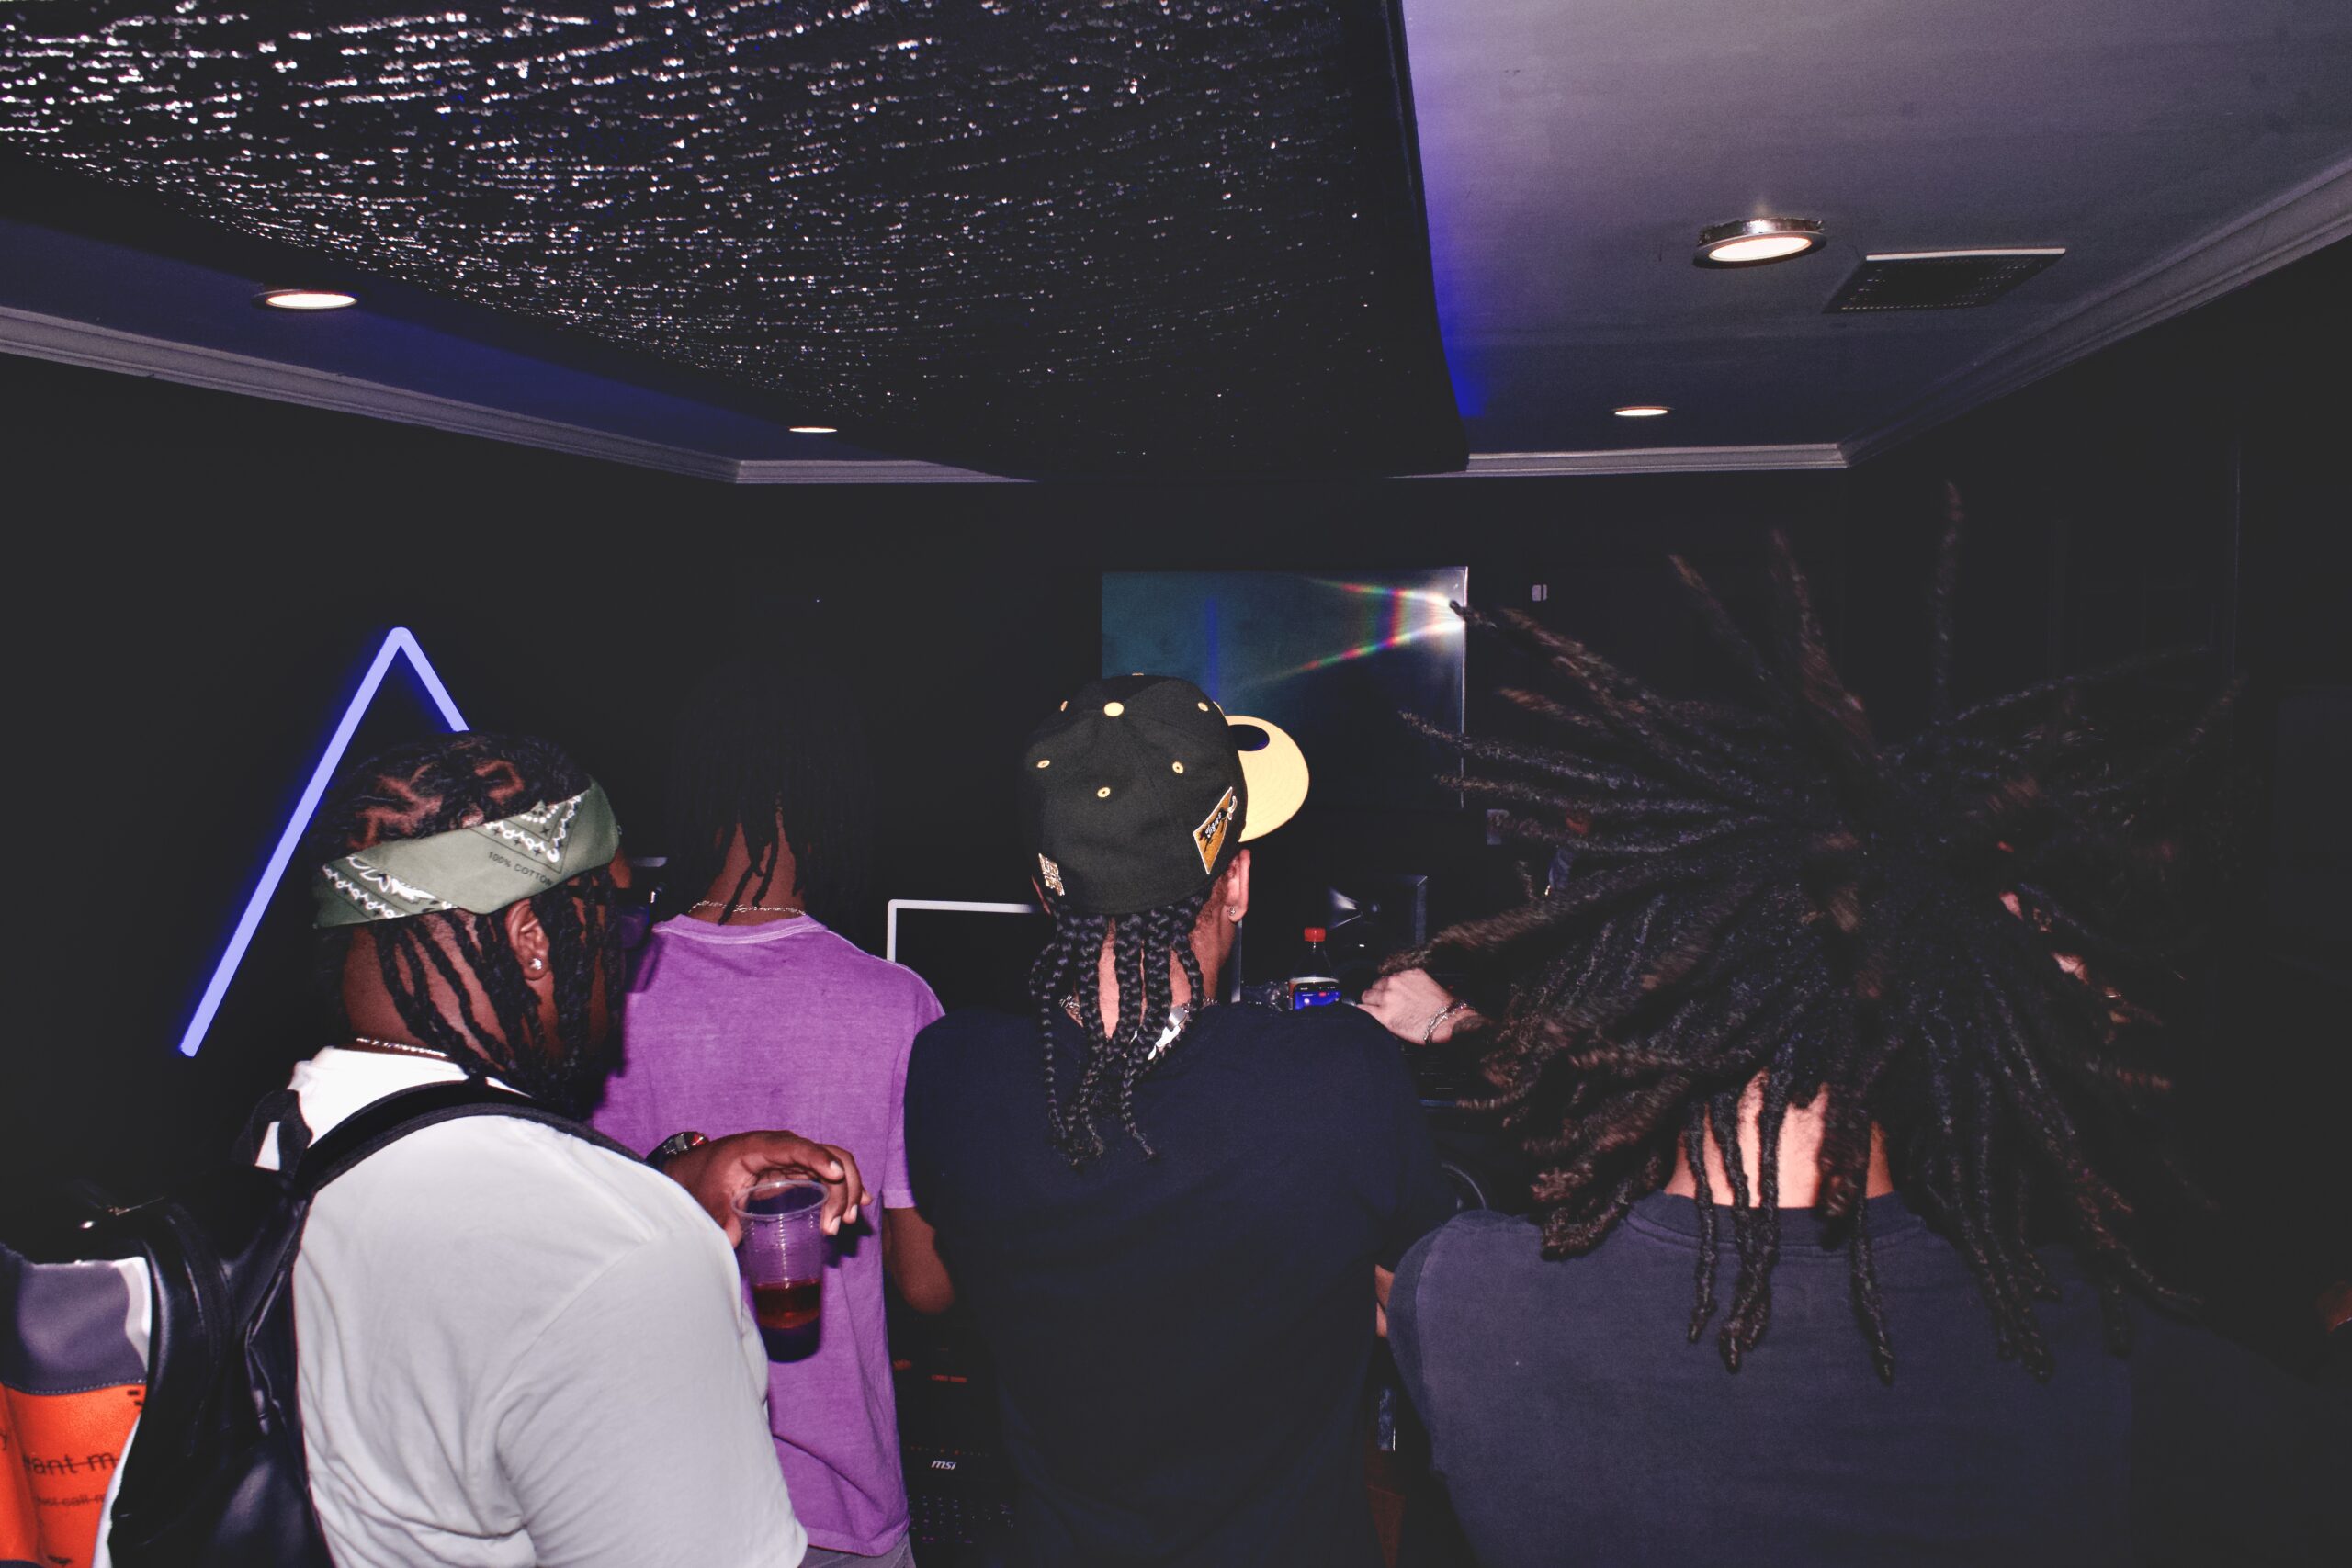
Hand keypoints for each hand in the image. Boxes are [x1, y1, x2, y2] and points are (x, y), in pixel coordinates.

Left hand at [661, 1131, 872, 1244]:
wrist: (703, 1168)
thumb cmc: (707, 1177)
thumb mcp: (709, 1197)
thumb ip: (721, 1218)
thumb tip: (730, 1241)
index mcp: (760, 1146)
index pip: (796, 1147)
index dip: (818, 1158)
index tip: (835, 1175)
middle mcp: (786, 1147)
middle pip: (828, 1156)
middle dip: (840, 1188)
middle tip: (833, 1225)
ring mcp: (797, 1158)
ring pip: (836, 1165)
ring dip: (847, 1191)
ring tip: (843, 1223)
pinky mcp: (800, 1170)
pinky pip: (831, 1174)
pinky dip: (846, 1188)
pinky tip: (859, 1204)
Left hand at [1360, 968, 1474, 1045]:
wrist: (1447, 1022)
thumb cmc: (1444, 1007)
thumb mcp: (1432, 984)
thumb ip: (1415, 983)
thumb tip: (1410, 988)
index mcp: (1408, 973)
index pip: (1389, 976)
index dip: (1388, 987)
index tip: (1389, 992)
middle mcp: (1396, 982)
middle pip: (1376, 985)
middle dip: (1379, 994)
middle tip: (1383, 1003)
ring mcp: (1388, 997)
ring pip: (1367, 996)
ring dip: (1371, 1002)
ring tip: (1375, 1010)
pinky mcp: (1383, 1014)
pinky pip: (1363, 1010)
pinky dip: (1362, 1012)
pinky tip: (1363, 1014)